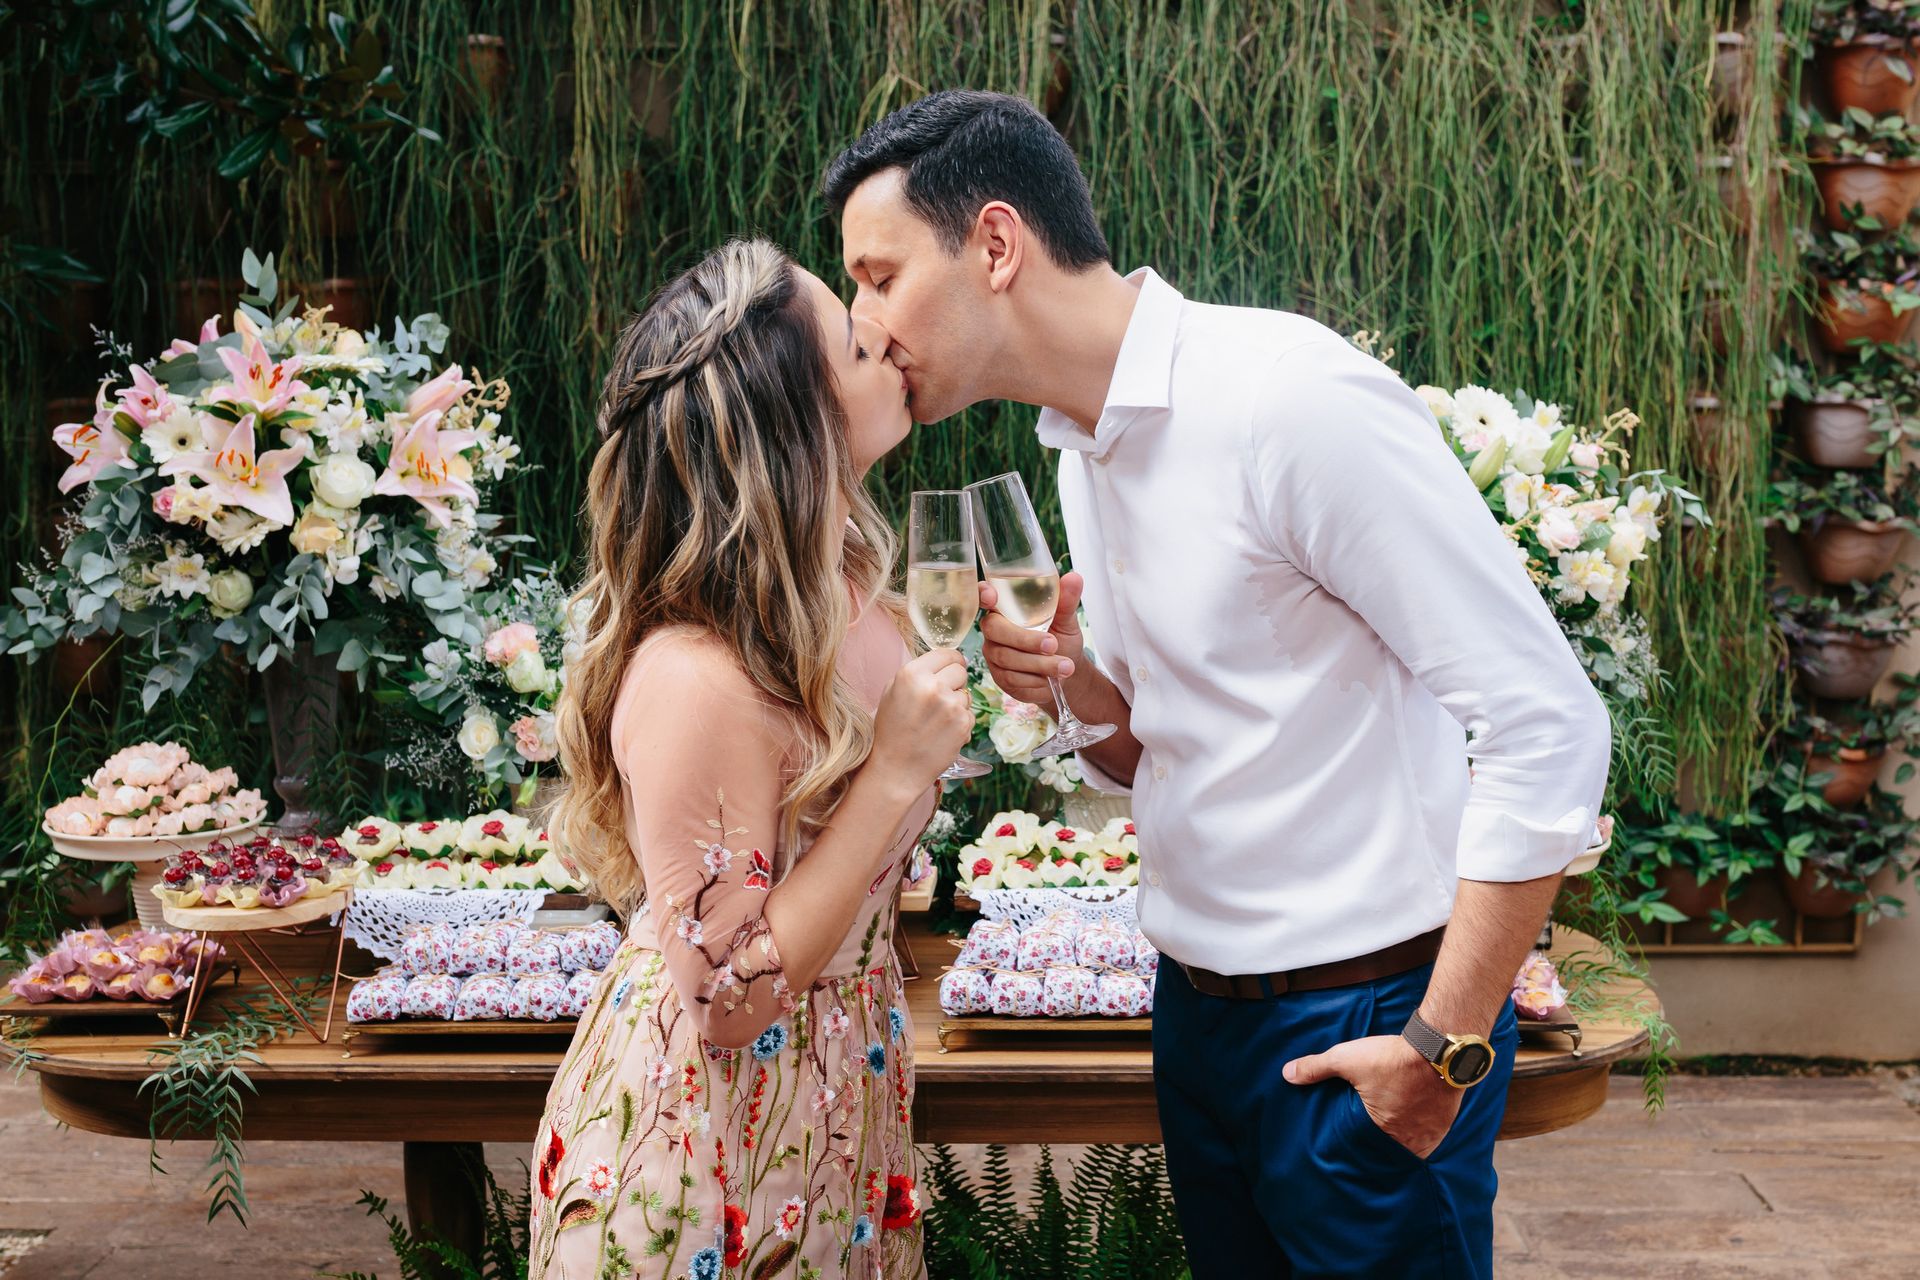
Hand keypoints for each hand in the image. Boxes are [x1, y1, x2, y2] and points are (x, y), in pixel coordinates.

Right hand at [871, 648, 972, 787]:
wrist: (895, 769)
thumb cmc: (891, 731)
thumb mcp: (892, 692)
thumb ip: (918, 673)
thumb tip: (945, 662)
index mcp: (912, 674)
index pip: (947, 653)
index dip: (950, 663)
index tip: (950, 670)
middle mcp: (932, 686)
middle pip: (961, 670)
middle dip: (954, 682)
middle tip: (939, 700)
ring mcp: (950, 705)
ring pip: (966, 694)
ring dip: (957, 705)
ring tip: (936, 721)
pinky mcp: (962, 724)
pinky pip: (970, 714)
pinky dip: (960, 723)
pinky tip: (943, 733)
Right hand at [980, 570, 1085, 706]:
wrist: (1065, 672)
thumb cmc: (1060, 639)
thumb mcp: (1066, 619)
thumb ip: (1066, 601)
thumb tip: (1074, 578)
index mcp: (1005, 609)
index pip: (985, 596)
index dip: (983, 594)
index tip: (991, 596)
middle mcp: (994, 631)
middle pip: (997, 631)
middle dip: (1026, 640)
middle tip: (1053, 645)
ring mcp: (994, 655)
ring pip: (1008, 659)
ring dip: (1039, 664)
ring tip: (1065, 666)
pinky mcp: (1000, 679)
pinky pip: (1012, 680)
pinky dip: (1036, 681)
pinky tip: (1050, 680)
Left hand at [1283, 1034, 1462, 1159]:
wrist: (1439, 1049)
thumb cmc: (1392, 1057)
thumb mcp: (1347, 1059)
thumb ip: (1316, 1067)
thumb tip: (1287, 1074)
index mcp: (1381, 1131)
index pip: (1363, 1151)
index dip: (1355, 1148)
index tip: (1348, 1146)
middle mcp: (1407, 1141)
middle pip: (1388, 1152)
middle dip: (1376, 1149)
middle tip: (1366, 1143)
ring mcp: (1429, 1136)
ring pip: (1410, 1151)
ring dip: (1399, 1146)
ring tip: (1387, 1139)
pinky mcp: (1444, 1127)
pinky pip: (1429, 1144)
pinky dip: (1419, 1140)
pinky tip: (1410, 1132)